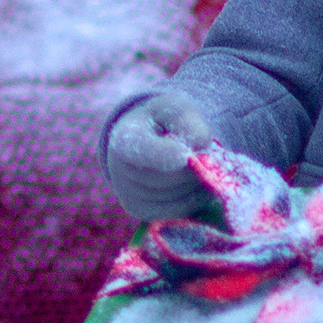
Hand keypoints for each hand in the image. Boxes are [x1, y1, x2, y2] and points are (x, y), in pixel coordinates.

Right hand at [104, 88, 214, 226]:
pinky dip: (195, 196)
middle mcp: (120, 172)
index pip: (141, 151)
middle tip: (202, 151)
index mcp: (124, 139)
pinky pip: (180, 210)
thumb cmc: (163, 122)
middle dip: (193, 166)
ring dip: (198, 181)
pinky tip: (193, 180)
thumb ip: (188, 121)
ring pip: (179, 196)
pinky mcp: (143, 214)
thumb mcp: (176, 109)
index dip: (164, 155)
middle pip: (169, 177)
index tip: (184, 155)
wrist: (145, 141)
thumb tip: (200, 145)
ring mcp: (129, 197)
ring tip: (194, 163)